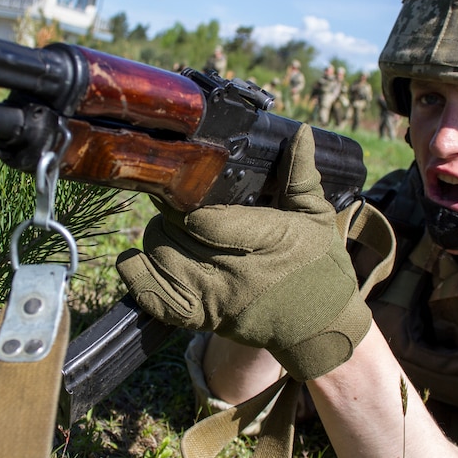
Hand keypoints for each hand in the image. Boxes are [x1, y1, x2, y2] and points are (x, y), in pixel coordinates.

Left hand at [116, 125, 371, 379]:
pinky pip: (154, 298)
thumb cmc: (320, 265)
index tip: (186, 186)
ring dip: (157, 237)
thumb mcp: (317, 216)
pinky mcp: (203, 318)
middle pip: (177, 232)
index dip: (189, 202)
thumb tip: (300, 131)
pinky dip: (137, 275)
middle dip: (170, 212)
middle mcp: (238, 273)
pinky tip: (136, 258)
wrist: (321, 326)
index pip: (209, 221)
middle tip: (177, 201)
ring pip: (161, 257)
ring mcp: (217, 298)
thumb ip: (301, 175)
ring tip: (170, 227)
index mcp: (270, 241)